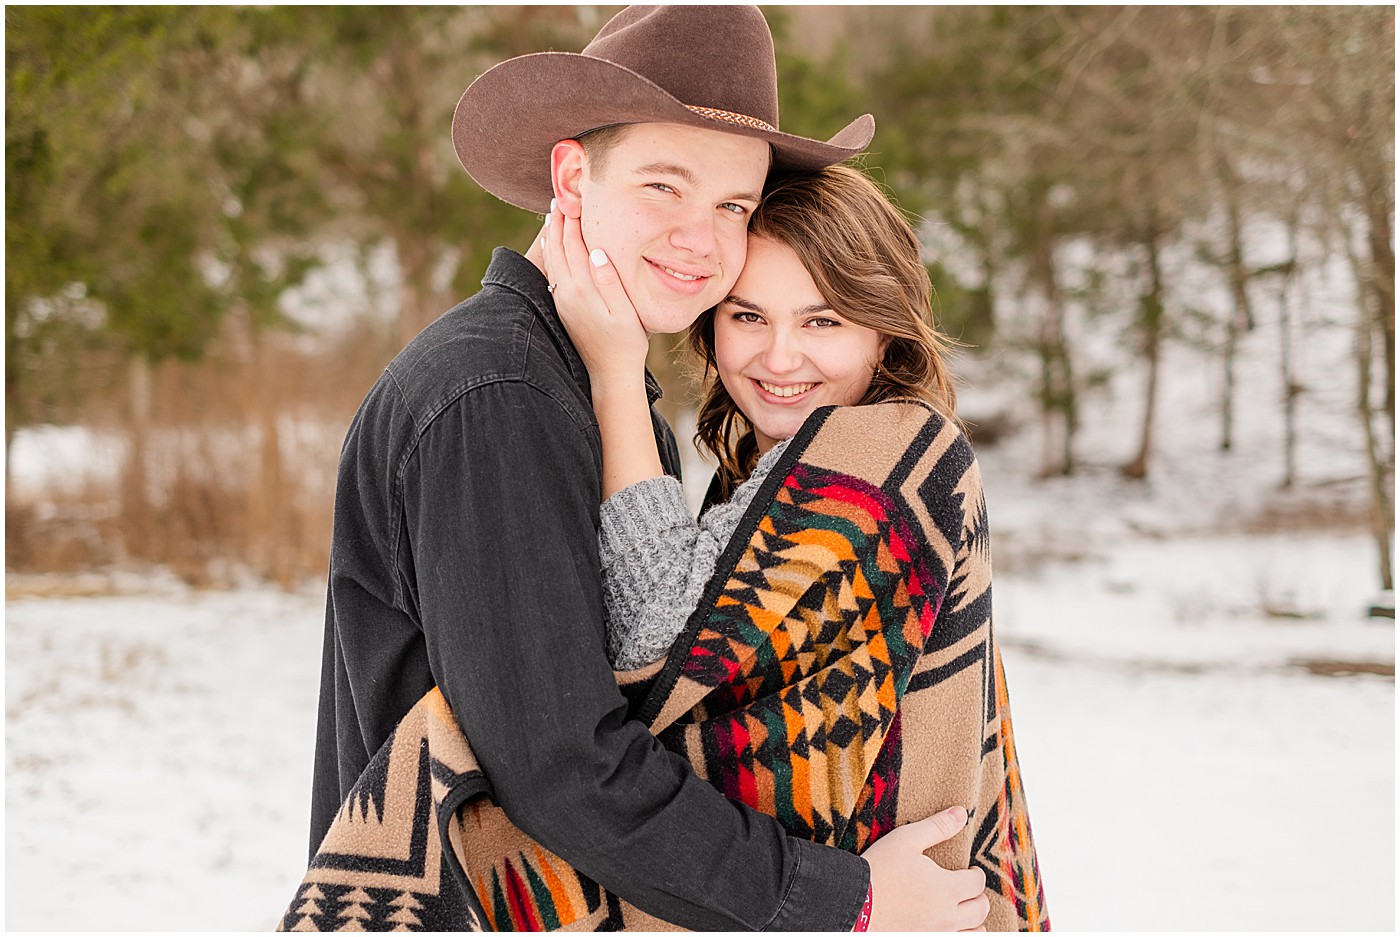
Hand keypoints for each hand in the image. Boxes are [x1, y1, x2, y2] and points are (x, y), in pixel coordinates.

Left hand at [540, 198, 650, 385]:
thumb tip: (596, 251)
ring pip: (552, 260)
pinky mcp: (563, 308)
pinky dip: (552, 253)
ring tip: (554, 215)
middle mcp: (567, 293)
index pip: (574, 245)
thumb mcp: (626, 313)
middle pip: (558, 248)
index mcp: (583, 290)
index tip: (575, 197)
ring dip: (553, 235)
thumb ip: (610, 281)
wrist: (610, 375)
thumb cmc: (627, 344)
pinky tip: (554, 247)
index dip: (573, 220)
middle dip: (559, 222)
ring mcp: (562, 301)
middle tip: (561, 197)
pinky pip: (553, 272)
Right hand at [861, 806, 989, 931]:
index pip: (977, 883)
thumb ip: (937, 827)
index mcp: (947, 889)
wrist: (852, 905)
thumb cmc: (877, 870)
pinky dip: (959, 935)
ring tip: (965, 913)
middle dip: (979, 897)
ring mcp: (936, 935)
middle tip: (969, 890)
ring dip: (975, 923)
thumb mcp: (906, 840)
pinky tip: (948, 927)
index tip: (970, 870)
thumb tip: (961, 812)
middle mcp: (947, 917)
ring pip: (974, 934)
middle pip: (980, 911)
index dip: (976, 874)